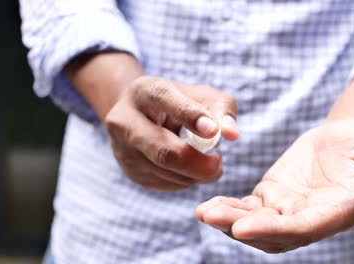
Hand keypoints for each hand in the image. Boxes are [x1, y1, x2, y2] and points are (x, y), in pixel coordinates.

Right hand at [105, 76, 237, 190]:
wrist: (142, 115)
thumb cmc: (180, 103)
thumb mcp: (201, 96)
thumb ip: (221, 109)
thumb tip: (231, 135)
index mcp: (144, 91)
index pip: (165, 99)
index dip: (190, 116)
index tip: (213, 132)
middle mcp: (125, 119)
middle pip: (163, 150)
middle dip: (198, 163)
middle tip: (219, 165)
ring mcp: (123, 149)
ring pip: (166, 172)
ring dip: (195, 174)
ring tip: (207, 162)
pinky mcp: (129, 172)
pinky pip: (165, 184)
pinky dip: (185, 180)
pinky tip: (188, 168)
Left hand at [196, 118, 353, 252]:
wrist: (350, 136)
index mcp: (338, 211)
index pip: (303, 229)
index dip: (274, 231)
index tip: (242, 228)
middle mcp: (310, 217)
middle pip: (272, 232)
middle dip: (240, 227)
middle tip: (210, 215)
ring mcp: (289, 208)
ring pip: (255, 222)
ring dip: (228, 220)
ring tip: (202, 211)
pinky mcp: (273, 194)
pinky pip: (248, 206)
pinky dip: (229, 206)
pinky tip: (208, 204)